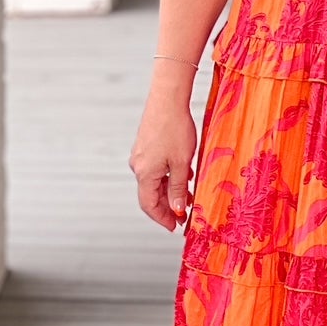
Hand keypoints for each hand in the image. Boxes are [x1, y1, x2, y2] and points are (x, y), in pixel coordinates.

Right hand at [129, 91, 198, 230]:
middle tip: (184, 215)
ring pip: (154, 181)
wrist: (168, 99)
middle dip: (168, 206)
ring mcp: (140, 156)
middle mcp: (138, 166)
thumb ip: (178, 189)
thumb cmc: (175, 129)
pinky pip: (156, 169)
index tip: (175, 226)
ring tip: (188, 196)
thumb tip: (176, 209)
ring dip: (170, 191)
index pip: (149, 206)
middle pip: (151, 195)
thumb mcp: (182, 164)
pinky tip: (185, 175)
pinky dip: (169, 177)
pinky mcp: (145, 147)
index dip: (162, 218)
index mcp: (144, 174)